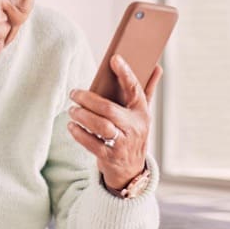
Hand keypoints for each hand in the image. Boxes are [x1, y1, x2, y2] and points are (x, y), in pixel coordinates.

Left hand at [67, 56, 163, 189]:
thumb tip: (157, 67)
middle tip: (74, 93)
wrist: (131, 169)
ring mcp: (123, 143)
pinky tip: (72, 126)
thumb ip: (146, 90)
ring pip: (100, 126)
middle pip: (109, 109)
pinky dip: (79, 133)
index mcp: (142, 113)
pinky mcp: (109, 157)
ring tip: (72, 110)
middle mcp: (134, 127)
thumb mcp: (140, 114)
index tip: (114, 59)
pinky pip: (92, 143)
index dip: (125, 73)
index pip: (135, 90)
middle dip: (88, 99)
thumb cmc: (132, 133)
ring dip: (82, 116)